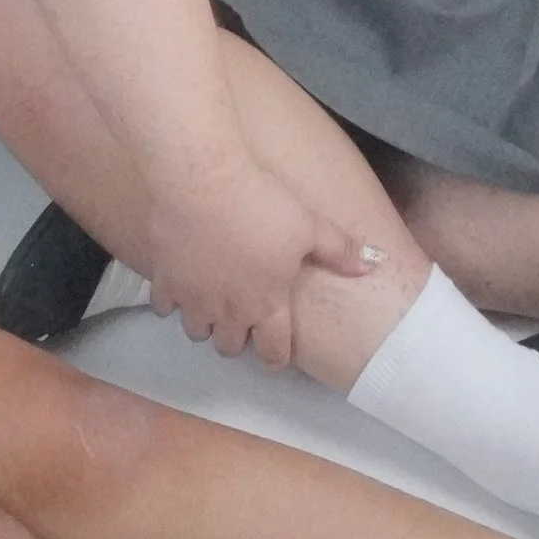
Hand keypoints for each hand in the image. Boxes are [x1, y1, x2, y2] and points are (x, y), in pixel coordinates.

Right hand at [142, 158, 368, 368]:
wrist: (203, 181)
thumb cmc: (261, 205)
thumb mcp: (310, 225)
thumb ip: (340, 250)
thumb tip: (376, 262)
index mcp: (267, 305)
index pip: (274, 351)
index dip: (277, 356)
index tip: (277, 350)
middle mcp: (228, 312)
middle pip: (229, 347)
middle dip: (237, 339)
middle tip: (242, 317)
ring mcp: (193, 298)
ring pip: (195, 331)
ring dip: (204, 323)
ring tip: (210, 303)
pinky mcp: (164, 278)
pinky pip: (162, 305)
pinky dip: (170, 301)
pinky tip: (177, 284)